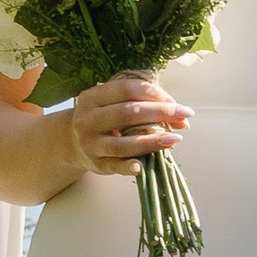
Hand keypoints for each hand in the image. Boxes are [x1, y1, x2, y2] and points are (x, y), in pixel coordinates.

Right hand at [68, 73, 186, 180]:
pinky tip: (142, 166)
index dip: (153, 93)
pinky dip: (128, 166)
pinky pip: (115, 166)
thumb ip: (140, 104)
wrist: (71, 143)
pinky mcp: (97, 164)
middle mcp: (88, 119)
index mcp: (92, 97)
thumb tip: (180, 116)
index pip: (126, 89)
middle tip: (184, 114)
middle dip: (160, 112)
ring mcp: (91, 144)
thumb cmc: (101, 119)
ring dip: (152, 141)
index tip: (174, 100)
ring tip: (175, 139)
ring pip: (123, 143)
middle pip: (128, 113)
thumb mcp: (111, 104)